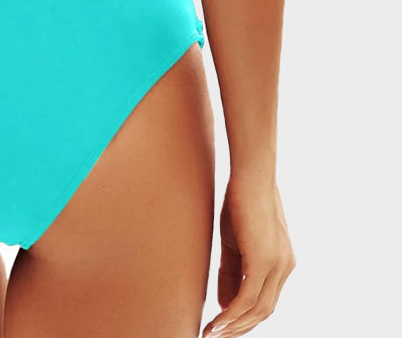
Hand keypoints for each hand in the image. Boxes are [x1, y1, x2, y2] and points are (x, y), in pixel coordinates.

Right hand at [202, 175, 294, 336]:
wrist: (250, 174)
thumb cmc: (241, 200)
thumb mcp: (235, 241)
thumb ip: (233, 272)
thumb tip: (227, 304)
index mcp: (282, 263)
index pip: (265, 300)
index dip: (245, 317)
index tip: (224, 326)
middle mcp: (285, 267)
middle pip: (263, 311)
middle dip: (239, 328)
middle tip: (216, 336)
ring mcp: (277, 265)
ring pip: (257, 309)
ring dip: (234, 326)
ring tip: (212, 333)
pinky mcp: (264, 260)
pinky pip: (247, 298)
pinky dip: (232, 314)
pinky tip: (217, 322)